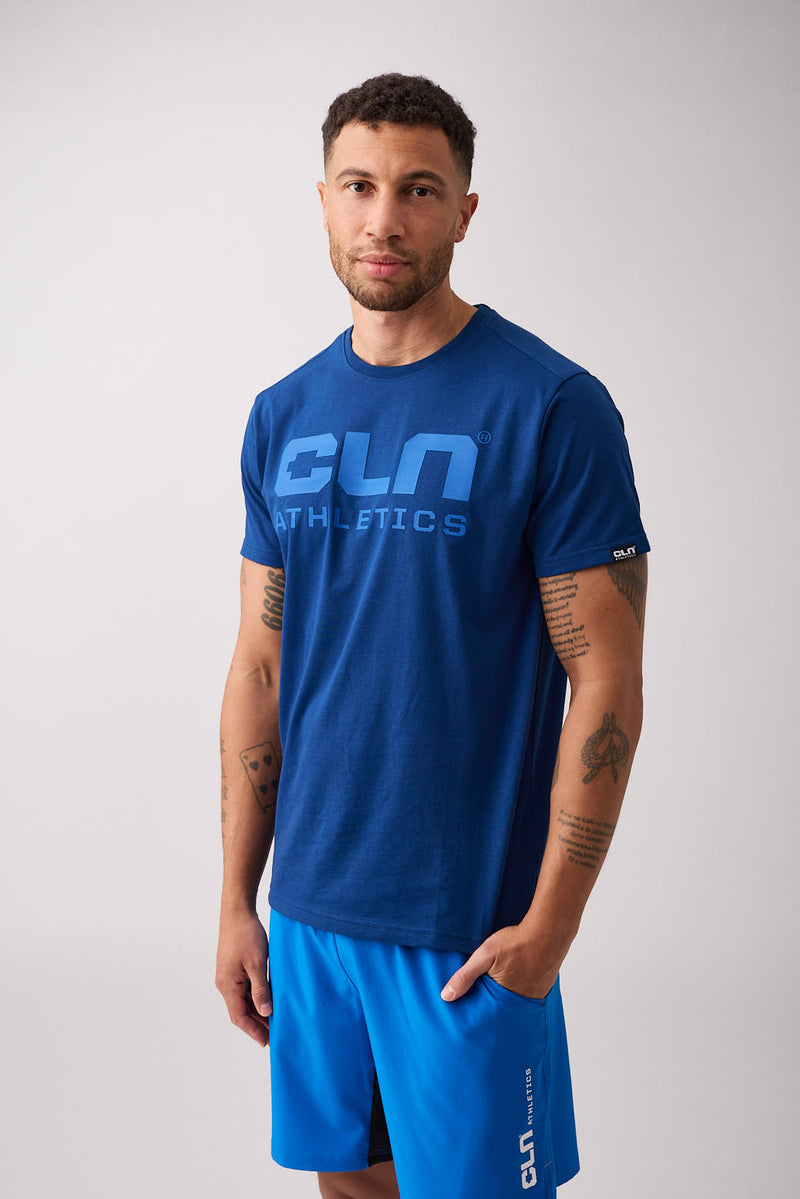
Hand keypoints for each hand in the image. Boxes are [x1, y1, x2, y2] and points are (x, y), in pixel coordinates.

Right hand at [215, 908, 270, 1046]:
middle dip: (257, 1024)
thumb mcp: (257, 963)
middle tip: (275, 1035)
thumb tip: (265, 1012)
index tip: (267, 1042)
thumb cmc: (246, 935)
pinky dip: (256, 998)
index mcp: (228, 985)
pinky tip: (269, 1000)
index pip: (239, 1017)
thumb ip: (261, 989)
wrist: (237, 912)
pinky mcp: (234, 969)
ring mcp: (229, 976)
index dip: (253, 1031)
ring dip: (257, 1011)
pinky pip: (244, 989)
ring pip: (243, 1001)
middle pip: (241, 1011)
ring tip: (274, 1021)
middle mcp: (225, 984)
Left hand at [440, 924, 560, 1002]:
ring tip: (504, 982)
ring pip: (516, 1001)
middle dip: (494, 1003)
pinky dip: (522, 989)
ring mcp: (535, 996)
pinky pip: (529, 994)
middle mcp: (522, 1002)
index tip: (471, 1004)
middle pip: (502, 1008)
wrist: (548, 930)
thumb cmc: (516, 941)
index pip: (487, 1011)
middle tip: (488, 991)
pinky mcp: (545, 988)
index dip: (479, 1006)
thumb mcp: (484, 955)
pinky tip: (519, 976)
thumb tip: (446, 997)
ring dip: (509, 995)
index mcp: (504, 997)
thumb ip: (465, 976)